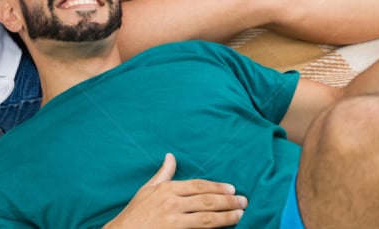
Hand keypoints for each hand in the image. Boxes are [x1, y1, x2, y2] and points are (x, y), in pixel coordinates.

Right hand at [104, 153, 245, 228]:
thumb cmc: (134, 214)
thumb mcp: (147, 190)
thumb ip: (163, 174)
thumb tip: (170, 156)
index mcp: (167, 189)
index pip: (199, 186)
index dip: (217, 187)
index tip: (232, 188)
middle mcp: (172, 203)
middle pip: (207, 201)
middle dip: (228, 201)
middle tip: (243, 201)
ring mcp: (173, 221)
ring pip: (207, 218)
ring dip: (227, 216)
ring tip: (240, 215)